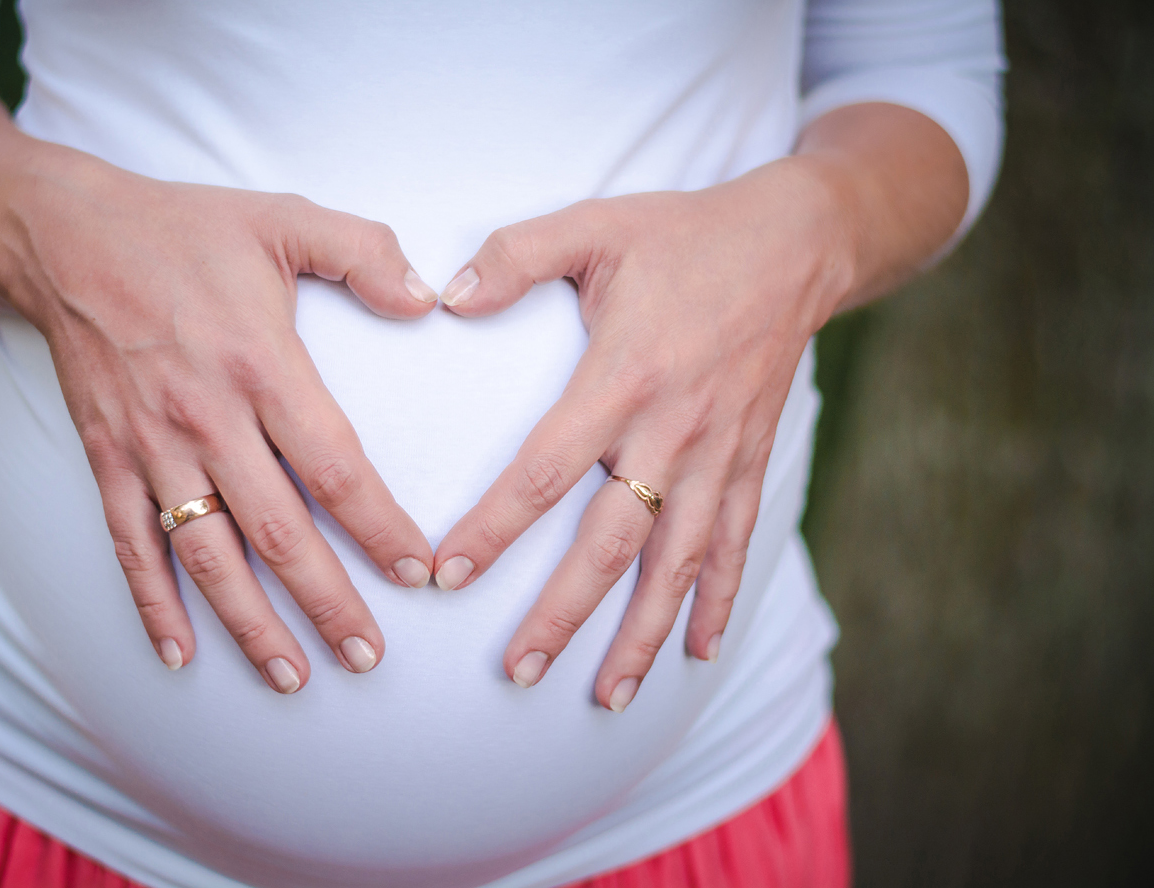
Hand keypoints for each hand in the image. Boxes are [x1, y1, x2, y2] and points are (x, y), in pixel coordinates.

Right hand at [0, 154, 439, 691]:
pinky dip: (152, 603)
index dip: (380, 527)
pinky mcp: (107, 458)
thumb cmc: (186, 230)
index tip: (419, 572)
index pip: (335, 467)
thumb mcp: (284, 218)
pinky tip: (178, 653)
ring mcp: (150, 446)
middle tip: (369, 656)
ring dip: (250, 623)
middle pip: (278, 531)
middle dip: (328, 601)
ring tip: (294, 676)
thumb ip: (363, 251)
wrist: (63, 236)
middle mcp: (206, 418)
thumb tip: (429, 297)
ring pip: (207, 554)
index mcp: (260, 364)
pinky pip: (130, 544)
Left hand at [431, 159, 852, 710]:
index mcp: (622, 377)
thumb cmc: (684, 234)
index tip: (447, 575)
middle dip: (561, 613)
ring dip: (641, 634)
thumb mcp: (594, 225)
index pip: (544, 471)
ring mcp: (718, 454)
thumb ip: (514, 257)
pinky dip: (719, 602)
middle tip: (518, 669)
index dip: (493, 529)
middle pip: (609, 544)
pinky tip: (699, 652)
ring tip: (608, 696)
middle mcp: (672, 430)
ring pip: (676, 564)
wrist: (797, 243)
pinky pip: (736, 545)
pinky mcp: (751, 461)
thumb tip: (444, 299)